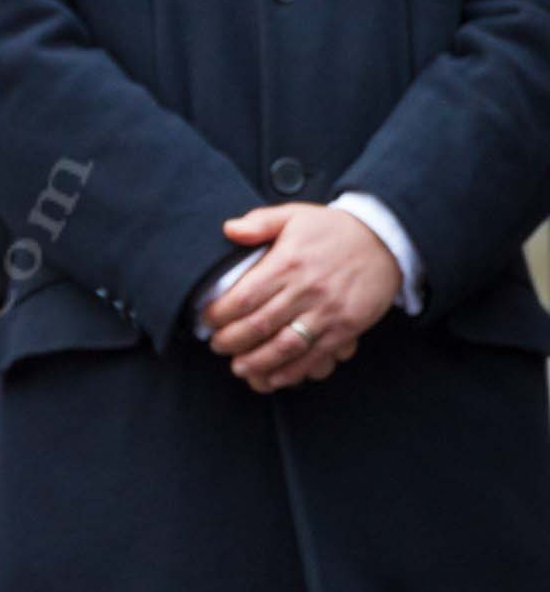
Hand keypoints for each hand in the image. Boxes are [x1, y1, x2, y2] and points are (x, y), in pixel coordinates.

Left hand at [202, 204, 399, 392]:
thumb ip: (259, 222)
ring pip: (285, 346)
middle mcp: (306, 290)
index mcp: (288, 262)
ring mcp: (327, 312)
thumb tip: (228, 229)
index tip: (206, 320)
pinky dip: (292, 371)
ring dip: (258, 362)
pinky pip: (315, 356)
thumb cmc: (332, 229)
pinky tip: (274, 377)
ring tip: (239, 368)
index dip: (220, 314)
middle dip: (232, 341)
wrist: (384, 241)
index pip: (244, 296)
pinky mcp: (346, 328)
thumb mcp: (293, 215)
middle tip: (217, 346)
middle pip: (260, 325)